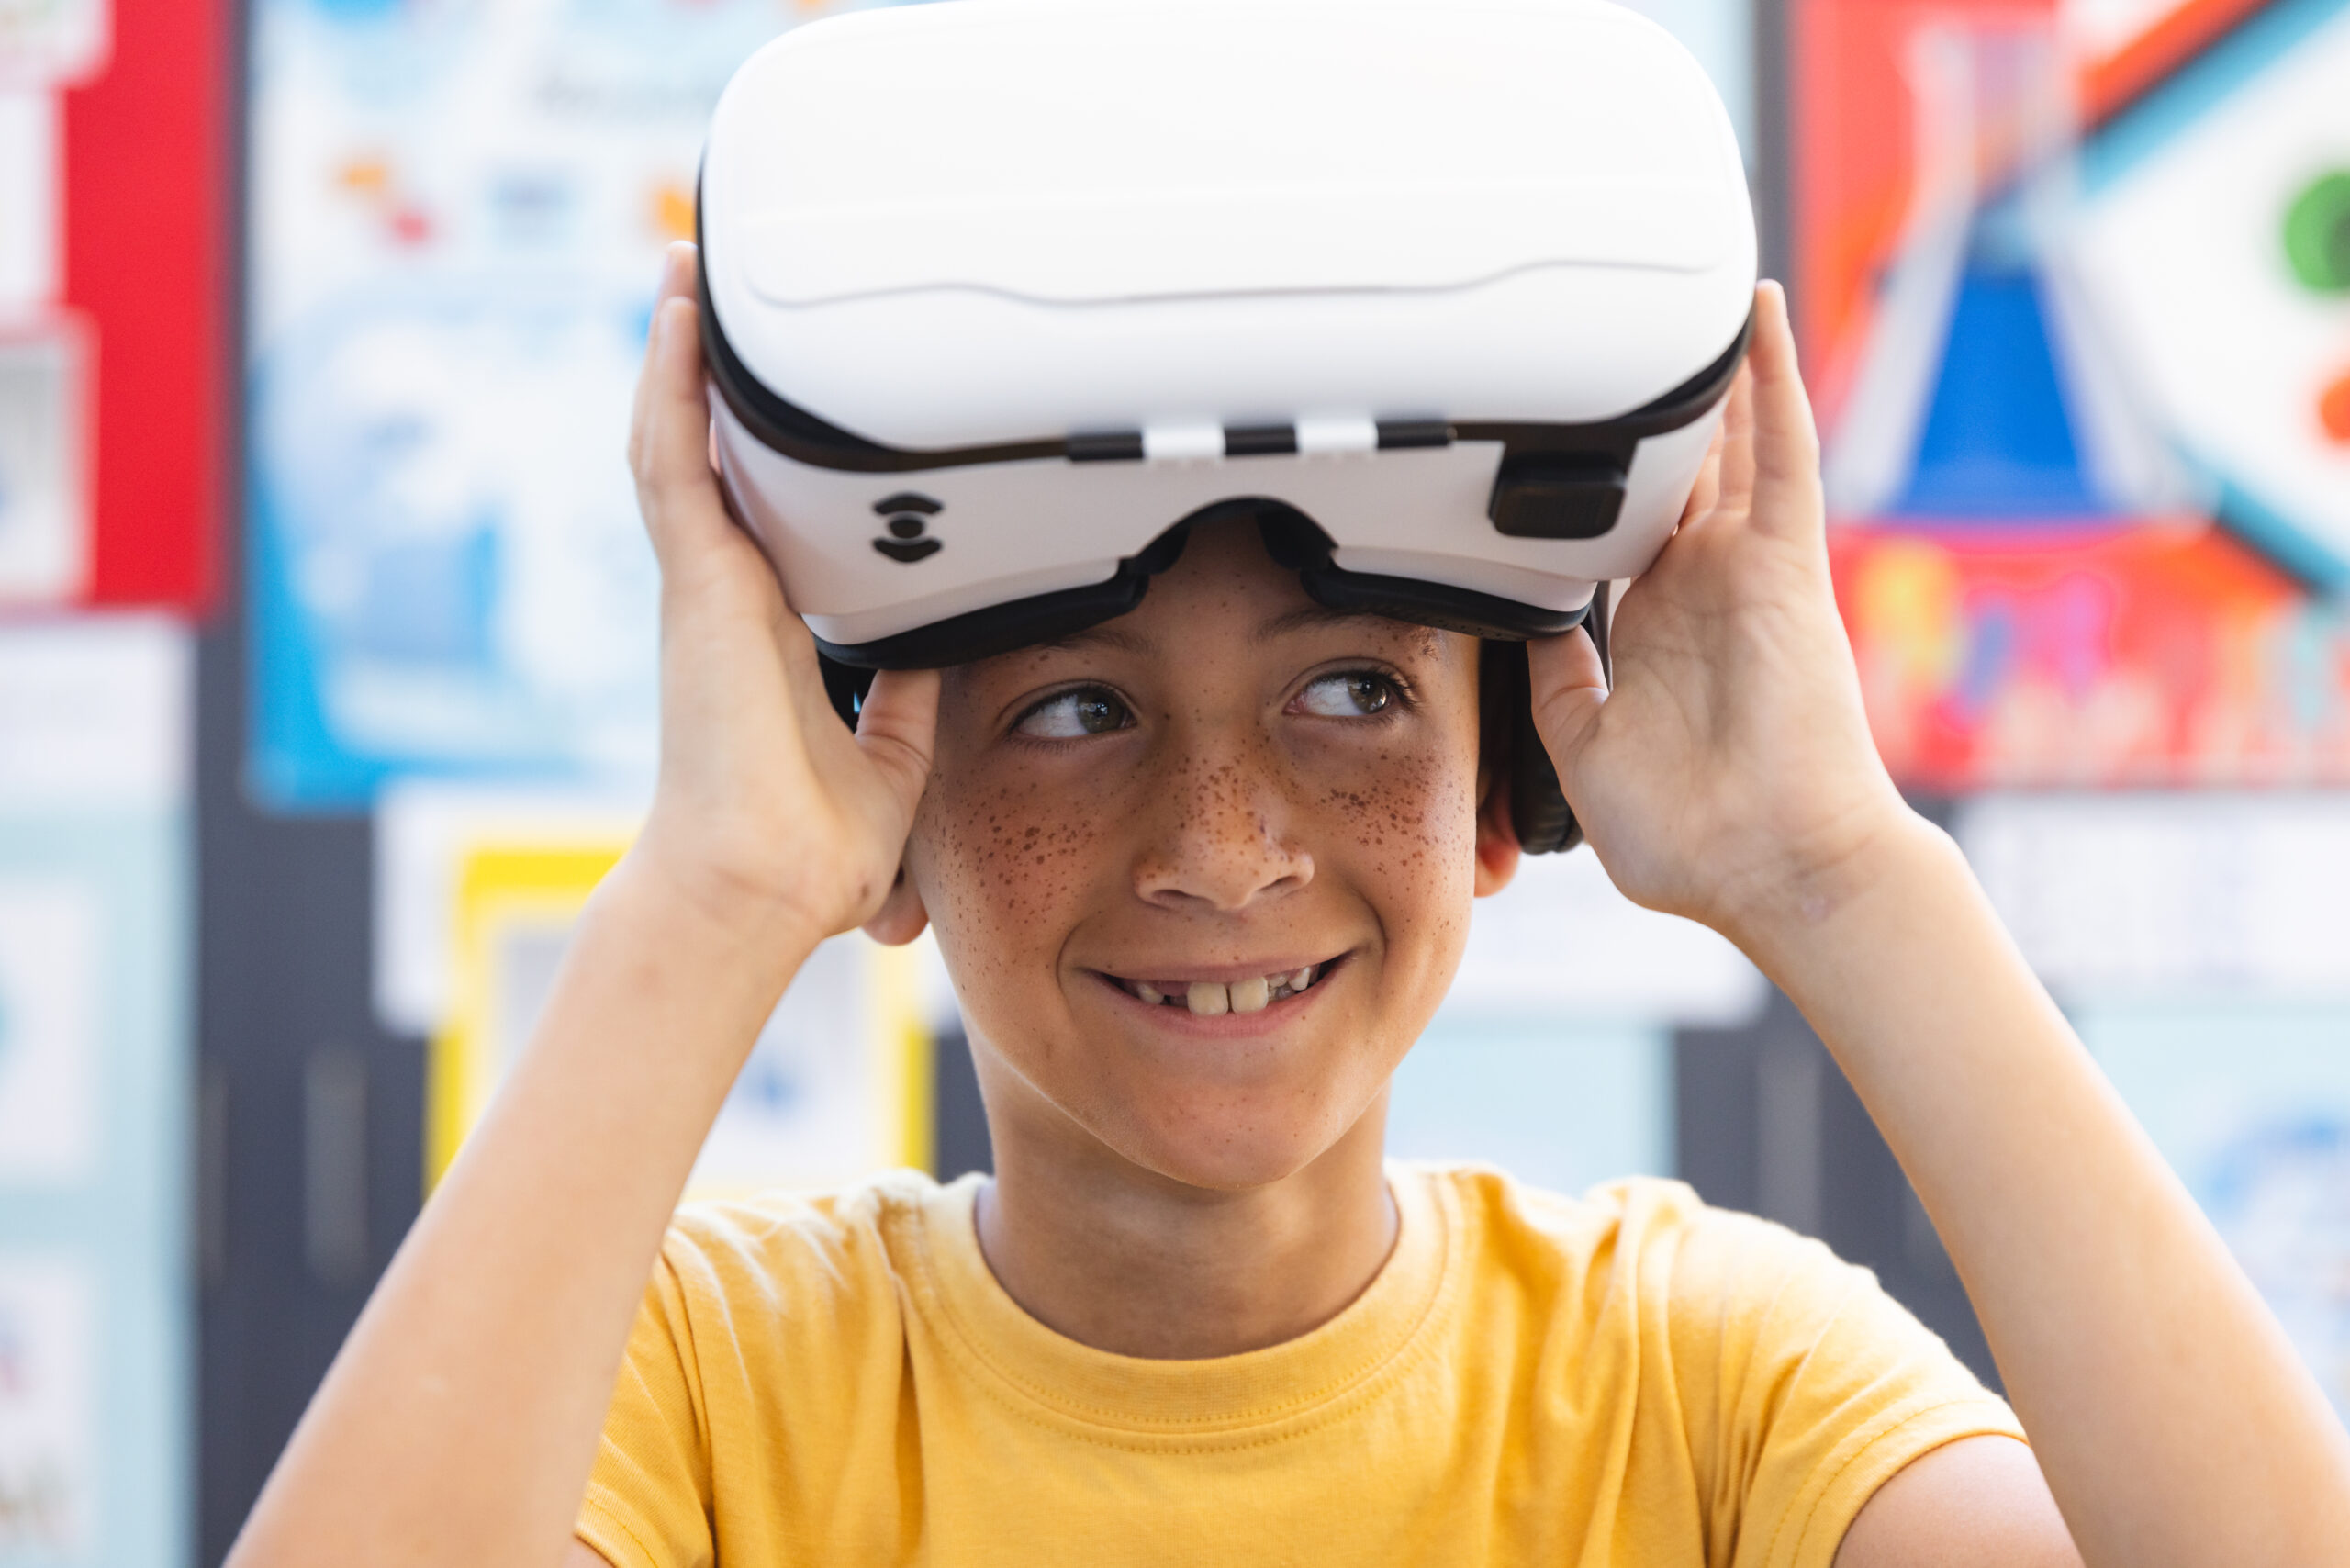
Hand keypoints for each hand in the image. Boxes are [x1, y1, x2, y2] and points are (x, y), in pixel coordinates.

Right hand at [626, 243, 937, 955]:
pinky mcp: (695, 582)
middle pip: (708, 454)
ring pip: (677, 440)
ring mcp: (703, 584)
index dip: (756, 441)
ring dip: (680, 355)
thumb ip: (908, 692)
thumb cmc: (811, 845)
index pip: (755, 506)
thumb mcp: (891, 748)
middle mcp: (726, 595)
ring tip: (687, 271)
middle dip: (709, 373)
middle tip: (713, 289)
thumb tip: (940, 646)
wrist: (765, 884)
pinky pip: (671, 460)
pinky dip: (671, 385)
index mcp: (767, 627)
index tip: (775, 386)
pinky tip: (677, 319)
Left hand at [1527, 282, 1912, 940]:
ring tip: (1682, 290)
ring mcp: (1745, 570)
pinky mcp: (1785, 561)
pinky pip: (1782, 450)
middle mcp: (1701, 592)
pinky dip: (1771, 378)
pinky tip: (1756, 314)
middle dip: (1649, 412)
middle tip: (1611, 331)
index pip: (1619, 534)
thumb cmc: (1695, 839)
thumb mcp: (1584, 752)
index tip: (1550, 432)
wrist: (1775, 868)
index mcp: (1653, 636)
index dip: (1594, 482)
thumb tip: (1525, 626)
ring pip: (1725, 444)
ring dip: (1707, 374)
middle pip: (1675, 474)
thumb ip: (1554, 684)